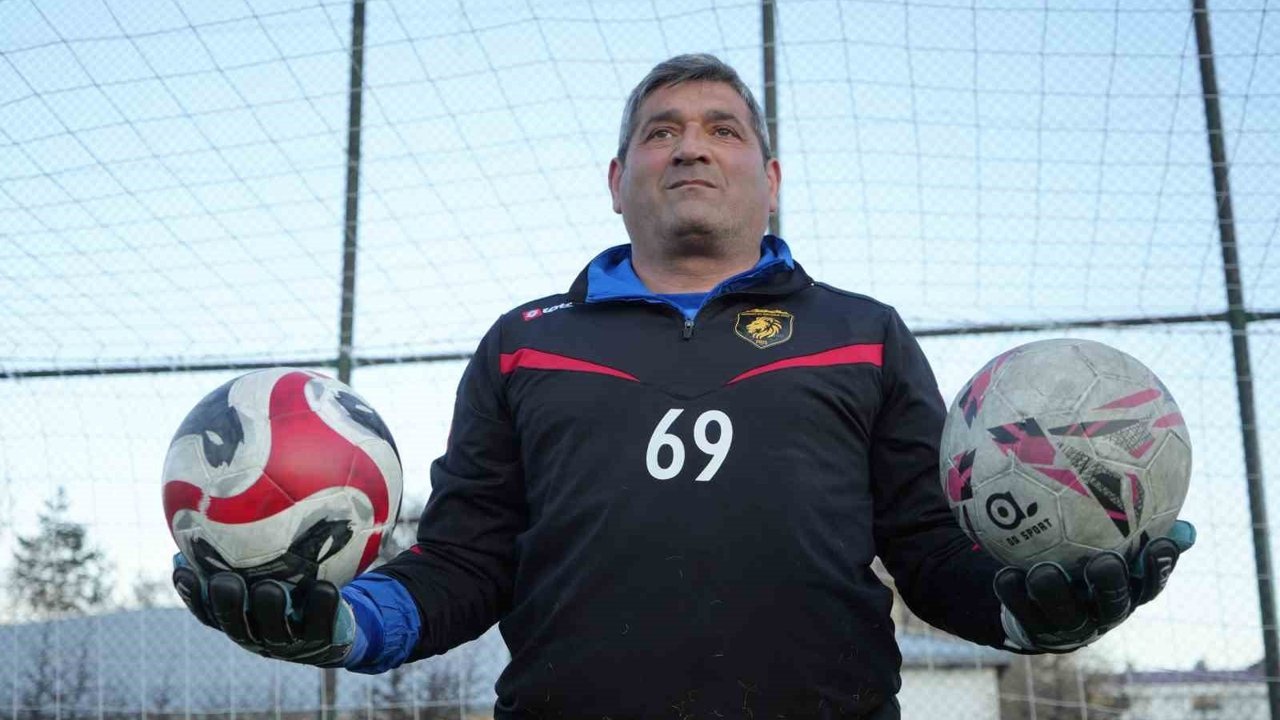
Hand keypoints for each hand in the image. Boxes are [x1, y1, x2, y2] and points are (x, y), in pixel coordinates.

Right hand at [172, 554, 355, 666]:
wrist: (339, 624)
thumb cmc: (295, 584)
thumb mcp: (270, 566)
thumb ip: (245, 547)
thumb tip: (211, 500)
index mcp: (240, 619)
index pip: (207, 611)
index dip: (192, 594)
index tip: (182, 570)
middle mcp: (259, 636)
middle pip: (236, 625)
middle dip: (228, 605)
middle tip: (225, 580)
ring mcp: (290, 643)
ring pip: (276, 630)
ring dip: (271, 609)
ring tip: (270, 587)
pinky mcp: (323, 642)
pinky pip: (322, 626)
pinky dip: (322, 607)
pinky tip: (325, 587)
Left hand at [996, 520, 1195, 652]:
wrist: (1037, 604)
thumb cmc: (1080, 563)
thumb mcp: (1110, 548)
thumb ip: (1138, 530)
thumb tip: (1186, 525)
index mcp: (1125, 594)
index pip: (1150, 584)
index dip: (1158, 568)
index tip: (1160, 543)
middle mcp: (1101, 614)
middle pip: (1112, 605)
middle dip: (1109, 585)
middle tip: (1104, 562)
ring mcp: (1069, 625)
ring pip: (1065, 614)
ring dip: (1055, 592)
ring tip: (1043, 571)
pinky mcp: (1035, 630)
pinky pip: (1023, 612)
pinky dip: (1013, 593)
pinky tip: (1005, 575)